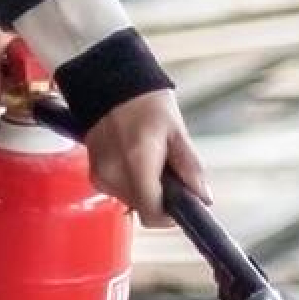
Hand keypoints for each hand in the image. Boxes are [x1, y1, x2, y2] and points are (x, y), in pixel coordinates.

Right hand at [85, 90, 210, 227]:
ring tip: (150, 160)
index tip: (180, 204)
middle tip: (168, 171)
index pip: (152, 213)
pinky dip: (132, 183)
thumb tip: (203, 196)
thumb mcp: (176, 130)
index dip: (170, 216)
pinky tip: (134, 159)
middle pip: (143, 209)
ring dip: (146, 190)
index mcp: (137, 163)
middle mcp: (115, 174)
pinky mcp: (95, 175)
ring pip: (132, 202)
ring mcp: (102, 176)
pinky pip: (119, 191)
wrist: (108, 83)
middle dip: (160, 198)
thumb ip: (190, 168)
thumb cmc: (143, 100)